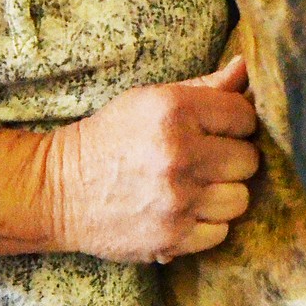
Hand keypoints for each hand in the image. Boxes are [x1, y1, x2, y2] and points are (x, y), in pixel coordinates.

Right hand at [55, 54, 258, 262]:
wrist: (57, 189)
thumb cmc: (110, 138)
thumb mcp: (149, 100)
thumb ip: (204, 86)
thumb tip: (245, 68)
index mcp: (175, 110)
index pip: (245, 116)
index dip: (235, 124)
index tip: (216, 130)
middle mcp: (179, 154)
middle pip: (248, 160)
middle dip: (231, 160)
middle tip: (204, 161)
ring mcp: (177, 200)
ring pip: (240, 199)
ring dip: (222, 195)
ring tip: (195, 188)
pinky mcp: (173, 237)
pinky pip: (221, 232)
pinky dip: (206, 225)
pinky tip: (183, 212)